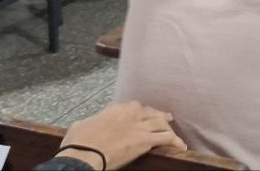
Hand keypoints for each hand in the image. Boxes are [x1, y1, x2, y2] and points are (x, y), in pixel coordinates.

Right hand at [56, 102, 185, 169]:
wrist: (85, 154)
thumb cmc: (78, 142)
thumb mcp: (80, 125)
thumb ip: (90, 121)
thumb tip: (85, 124)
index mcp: (114, 109)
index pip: (132, 106)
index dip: (139, 111)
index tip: (141, 115)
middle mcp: (130, 114)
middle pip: (149, 112)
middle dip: (157, 115)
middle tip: (166, 117)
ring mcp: (139, 126)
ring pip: (160, 122)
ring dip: (168, 127)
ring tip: (174, 131)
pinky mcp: (145, 140)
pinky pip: (166, 139)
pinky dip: (175, 142)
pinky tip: (180, 146)